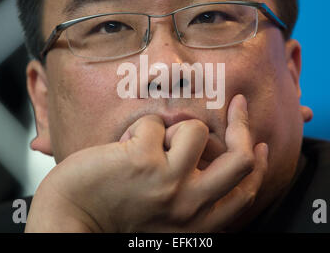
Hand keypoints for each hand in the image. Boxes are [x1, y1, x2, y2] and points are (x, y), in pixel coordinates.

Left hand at [25, 94, 267, 231]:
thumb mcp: (166, 217)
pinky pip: (156, 123)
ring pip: (196, 131)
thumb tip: (213, 155)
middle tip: (238, 105)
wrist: (70, 222)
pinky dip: (142, 128)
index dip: (259, 163)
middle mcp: (190, 207)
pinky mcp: (143, 162)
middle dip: (242, 125)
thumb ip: (194, 196)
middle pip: (240, 160)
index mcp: (198, 224)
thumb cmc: (114, 215)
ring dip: (175, 128)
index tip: (257, 142)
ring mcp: (168, 184)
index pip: (245, 193)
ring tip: (149, 143)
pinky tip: (123, 147)